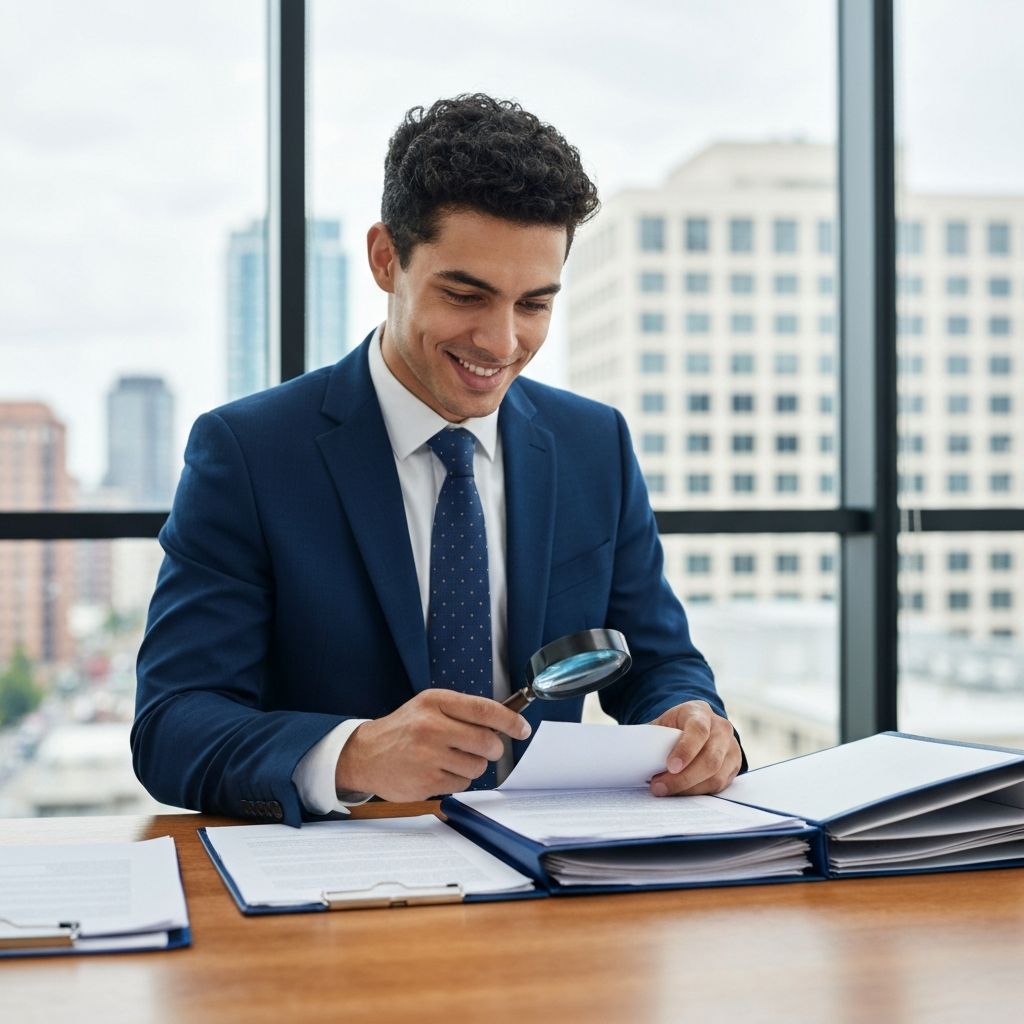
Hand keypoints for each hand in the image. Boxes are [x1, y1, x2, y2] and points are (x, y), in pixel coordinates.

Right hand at [335, 689, 531, 800]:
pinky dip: (457, 779)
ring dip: (473, 765)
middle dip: (493, 748)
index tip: (522, 728)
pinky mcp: (427, 781)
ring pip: (478, 766)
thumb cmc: (404, 729)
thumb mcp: (429, 706)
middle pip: (487, 742)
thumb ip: (463, 711)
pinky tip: (439, 771)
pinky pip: (462, 783)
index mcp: (435, 702)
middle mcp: (432, 727)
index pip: (484, 709)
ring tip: (452, 758)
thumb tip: (504, 722)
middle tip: (485, 748)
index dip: (510, 721)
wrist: (365, 754)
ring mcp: (428, 756)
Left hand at [648, 700, 741, 796]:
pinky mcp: (734, 766)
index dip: (685, 750)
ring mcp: (731, 748)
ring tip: (666, 790)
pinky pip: (719, 786)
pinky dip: (697, 792)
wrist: (696, 724)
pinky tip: (680, 792)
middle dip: (683, 778)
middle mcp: (721, 729)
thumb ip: (654, 738)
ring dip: (689, 789)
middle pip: (710, 759)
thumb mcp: (663, 724)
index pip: (698, 730)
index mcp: (701, 712)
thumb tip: (637, 757)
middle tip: (659, 787)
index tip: (670, 766)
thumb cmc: (675, 726)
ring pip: (716, 776)